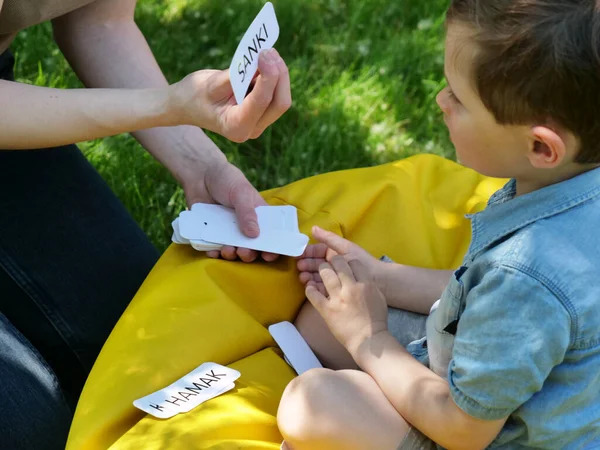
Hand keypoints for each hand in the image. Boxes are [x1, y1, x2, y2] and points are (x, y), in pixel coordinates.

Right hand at [169, 48, 290, 141]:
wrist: (185, 106)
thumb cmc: (193, 95)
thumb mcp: (211, 83)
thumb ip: (238, 75)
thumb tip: (263, 59)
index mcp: (236, 126)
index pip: (262, 101)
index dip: (268, 75)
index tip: (265, 52)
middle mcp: (251, 129)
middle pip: (279, 103)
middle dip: (279, 75)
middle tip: (270, 50)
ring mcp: (258, 123)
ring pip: (280, 99)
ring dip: (278, 74)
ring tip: (265, 52)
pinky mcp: (261, 114)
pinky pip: (275, 95)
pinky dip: (272, 76)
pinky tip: (263, 62)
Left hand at [183, 158, 277, 262]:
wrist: (200, 174)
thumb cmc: (226, 179)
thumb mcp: (240, 192)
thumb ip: (247, 212)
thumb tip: (254, 234)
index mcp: (259, 216)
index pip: (270, 235)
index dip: (272, 247)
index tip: (269, 255)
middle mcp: (245, 227)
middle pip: (252, 247)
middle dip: (250, 253)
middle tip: (244, 252)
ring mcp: (229, 231)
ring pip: (234, 250)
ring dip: (232, 255)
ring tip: (228, 250)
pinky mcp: (212, 233)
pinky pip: (214, 248)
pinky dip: (214, 252)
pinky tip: (213, 251)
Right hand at [297, 226, 380, 294]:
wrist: (380, 281)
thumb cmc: (364, 262)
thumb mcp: (346, 248)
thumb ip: (329, 238)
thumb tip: (313, 228)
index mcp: (335, 253)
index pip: (317, 251)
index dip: (308, 252)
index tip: (298, 255)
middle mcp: (334, 265)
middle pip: (316, 263)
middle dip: (306, 265)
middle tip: (299, 268)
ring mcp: (336, 277)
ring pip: (318, 275)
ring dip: (309, 275)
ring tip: (303, 278)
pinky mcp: (337, 290)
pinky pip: (323, 286)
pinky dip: (316, 286)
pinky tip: (310, 286)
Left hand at [305, 256, 388, 354]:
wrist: (369, 340)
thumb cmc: (376, 319)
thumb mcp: (378, 296)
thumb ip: (369, 284)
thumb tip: (359, 275)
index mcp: (366, 284)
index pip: (354, 262)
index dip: (347, 260)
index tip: (343, 262)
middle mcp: (351, 288)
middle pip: (339, 264)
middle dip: (333, 260)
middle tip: (330, 263)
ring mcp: (338, 299)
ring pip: (326, 275)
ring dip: (322, 270)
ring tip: (321, 272)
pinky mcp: (327, 310)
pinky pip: (314, 295)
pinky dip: (310, 289)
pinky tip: (309, 286)